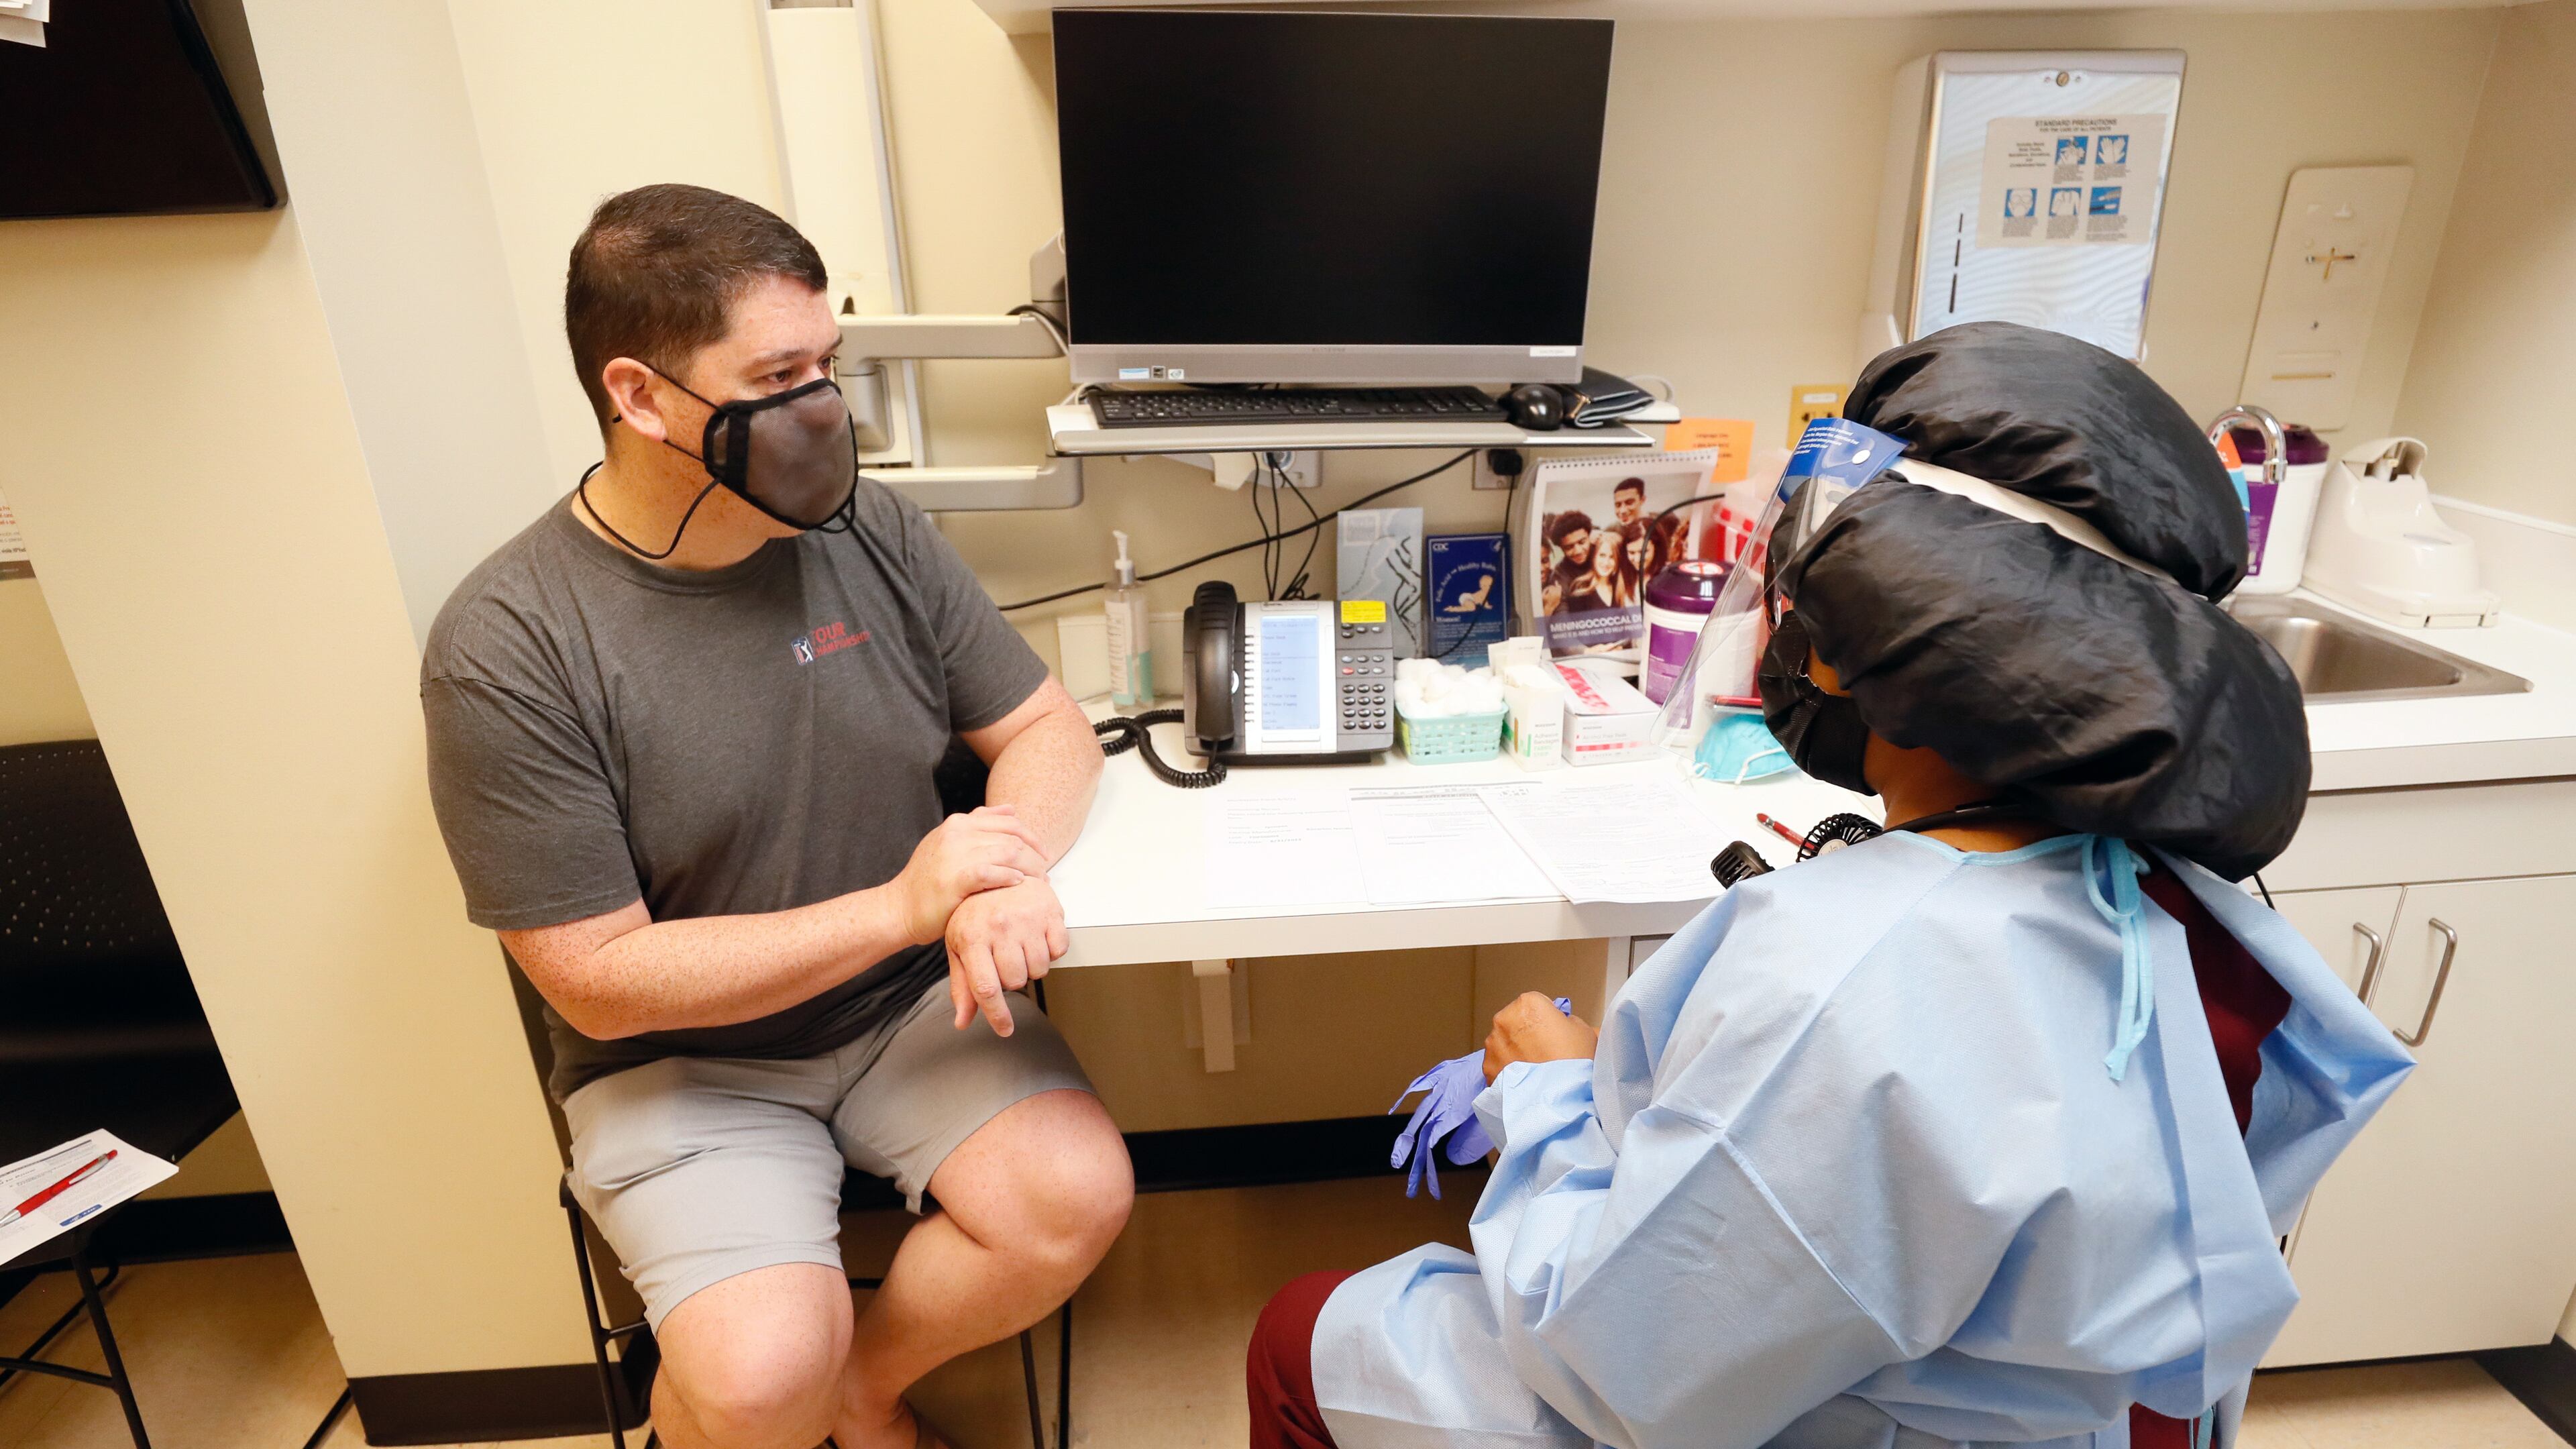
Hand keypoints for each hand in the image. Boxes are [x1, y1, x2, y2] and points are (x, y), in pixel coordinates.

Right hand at [893, 806, 1050, 946]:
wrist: (899, 907)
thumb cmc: (928, 880)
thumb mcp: (949, 842)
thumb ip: (979, 824)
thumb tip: (1011, 808)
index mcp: (959, 823)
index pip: (1009, 822)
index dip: (1032, 837)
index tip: (1043, 854)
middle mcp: (957, 833)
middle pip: (1013, 837)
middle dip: (1035, 855)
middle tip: (1045, 873)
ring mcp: (955, 854)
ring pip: (1009, 853)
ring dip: (1030, 868)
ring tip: (1038, 882)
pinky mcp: (955, 878)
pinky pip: (993, 873)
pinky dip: (1011, 878)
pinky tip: (1018, 885)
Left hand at [944, 876, 1066, 1035]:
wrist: (998, 870)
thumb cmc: (975, 912)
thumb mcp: (959, 945)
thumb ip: (962, 985)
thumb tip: (962, 1022)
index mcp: (971, 937)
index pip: (986, 988)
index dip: (998, 1015)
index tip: (1005, 1031)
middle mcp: (998, 927)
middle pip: (1016, 981)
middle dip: (1012, 978)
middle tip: (1004, 958)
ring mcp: (1026, 918)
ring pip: (1039, 968)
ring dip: (1031, 964)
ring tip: (1020, 944)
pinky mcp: (1050, 910)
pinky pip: (1059, 950)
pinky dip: (1051, 949)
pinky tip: (1037, 936)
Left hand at [1482, 992, 1597, 1083]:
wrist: (1559, 1100)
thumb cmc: (1574, 1064)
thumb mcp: (1583, 1030)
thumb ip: (1566, 1021)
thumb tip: (1559, 1025)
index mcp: (1527, 1004)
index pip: (1536, 1003)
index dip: (1547, 1018)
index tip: (1554, 1033)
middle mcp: (1504, 1020)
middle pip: (1515, 1021)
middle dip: (1526, 1033)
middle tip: (1545, 1053)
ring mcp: (1492, 1045)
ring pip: (1504, 1043)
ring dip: (1515, 1051)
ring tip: (1535, 1070)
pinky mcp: (1487, 1068)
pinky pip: (1498, 1064)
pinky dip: (1507, 1070)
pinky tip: (1525, 1081)